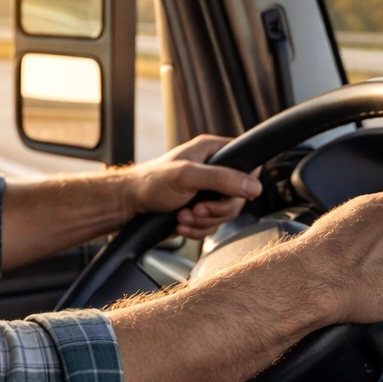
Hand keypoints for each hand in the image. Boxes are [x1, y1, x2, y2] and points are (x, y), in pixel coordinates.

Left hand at [122, 135, 261, 239]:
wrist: (130, 205)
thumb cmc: (151, 182)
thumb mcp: (187, 176)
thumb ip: (221, 179)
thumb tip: (252, 186)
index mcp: (212, 152)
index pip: (246, 163)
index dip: (245, 182)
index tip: (232, 195)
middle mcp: (212, 171)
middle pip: (237, 197)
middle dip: (216, 210)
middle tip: (197, 209)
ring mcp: (207, 193)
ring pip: (225, 215)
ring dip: (203, 221)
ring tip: (184, 216)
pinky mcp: (200, 210)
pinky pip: (212, 226)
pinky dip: (197, 229)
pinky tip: (181, 223)